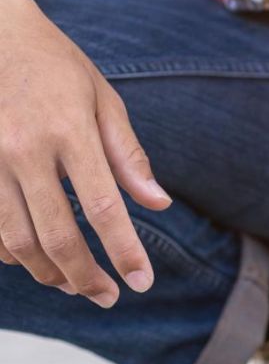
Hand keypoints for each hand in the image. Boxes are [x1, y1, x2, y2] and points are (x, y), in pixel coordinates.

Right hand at [0, 0, 169, 304]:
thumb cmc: (55, 66)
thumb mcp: (103, 99)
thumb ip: (128, 156)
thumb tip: (158, 204)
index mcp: (68, 132)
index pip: (103, 207)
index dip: (123, 252)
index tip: (141, 283)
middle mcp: (23, 150)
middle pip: (56, 236)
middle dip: (85, 277)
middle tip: (108, 297)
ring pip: (16, 241)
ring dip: (49, 273)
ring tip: (75, 285)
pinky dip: (11, 253)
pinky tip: (35, 260)